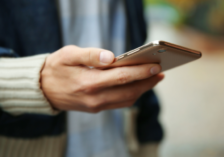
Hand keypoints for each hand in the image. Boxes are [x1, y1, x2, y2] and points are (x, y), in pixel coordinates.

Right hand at [41, 45, 163, 112]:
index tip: (156, 66)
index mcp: (88, 82)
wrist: (43, 90)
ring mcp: (96, 106)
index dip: (141, 72)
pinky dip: (133, 95)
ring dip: (143, 89)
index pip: (122, 77)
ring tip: (154, 78)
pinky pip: (120, 104)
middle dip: (148, 82)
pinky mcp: (97, 109)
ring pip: (127, 100)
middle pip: (129, 91)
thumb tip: (110, 56)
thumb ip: (89, 55)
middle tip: (161, 72)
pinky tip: (139, 86)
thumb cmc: (56, 68)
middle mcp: (95, 98)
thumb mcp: (68, 55)